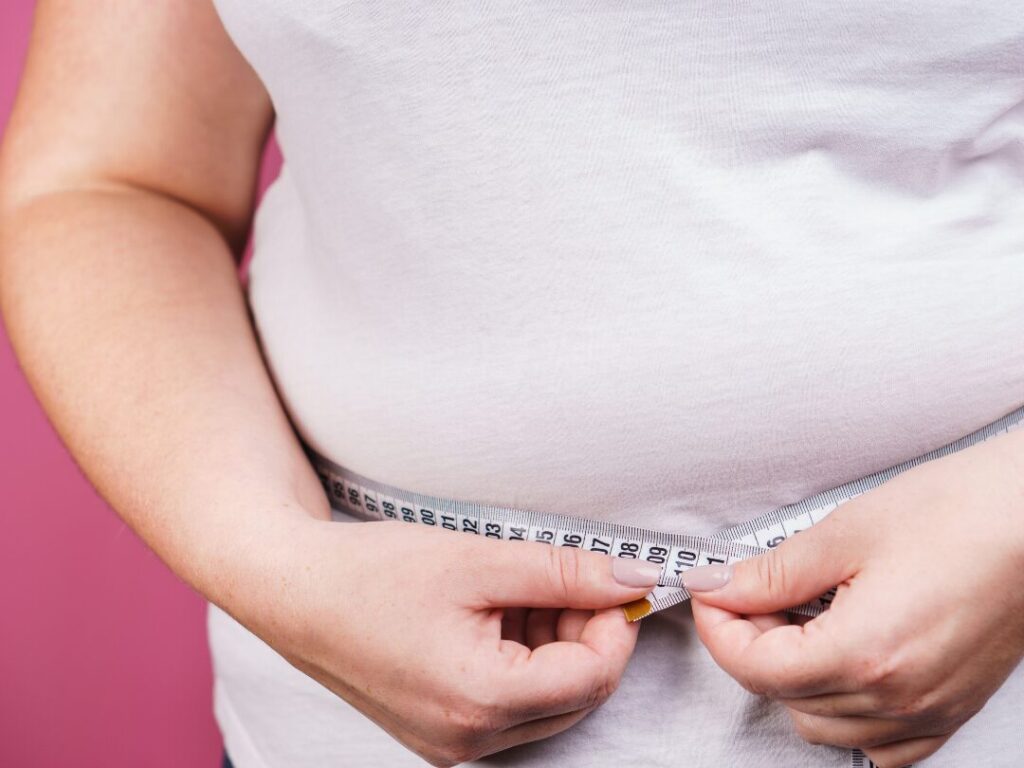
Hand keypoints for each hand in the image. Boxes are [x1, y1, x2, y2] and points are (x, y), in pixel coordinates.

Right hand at [238, 518, 660, 766]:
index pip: (594, 675)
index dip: (616, 622)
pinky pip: (509, 704)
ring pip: (545, 700)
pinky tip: (495, 612)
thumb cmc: (373, 572)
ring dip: (553, 644)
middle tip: (565, 577)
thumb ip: (565, 572)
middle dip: (585, 632)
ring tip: (517, 589)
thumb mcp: (478, 561)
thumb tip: (632, 578)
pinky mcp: (438, 732)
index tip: (613, 578)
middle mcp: (468, 739)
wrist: (292, 592)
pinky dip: (520, 658)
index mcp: (480, 701)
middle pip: (575, 694)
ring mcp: (451, 743)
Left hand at [687, 431, 1023, 766]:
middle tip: (750, 592)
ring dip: (791, 676)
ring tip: (796, 617)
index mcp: (866, 653)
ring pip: (821, 724)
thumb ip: (770, 573)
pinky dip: (843, 709)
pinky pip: (878, 742)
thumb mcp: (844, 534)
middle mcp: (898, 698)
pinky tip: (840, 659)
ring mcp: (927, 710)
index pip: (754, 668)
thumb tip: (717, 586)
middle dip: (748, 644)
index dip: (717, 627)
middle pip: (782, 696)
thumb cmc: (957, 513)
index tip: (711, 591)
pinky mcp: (948, 709)